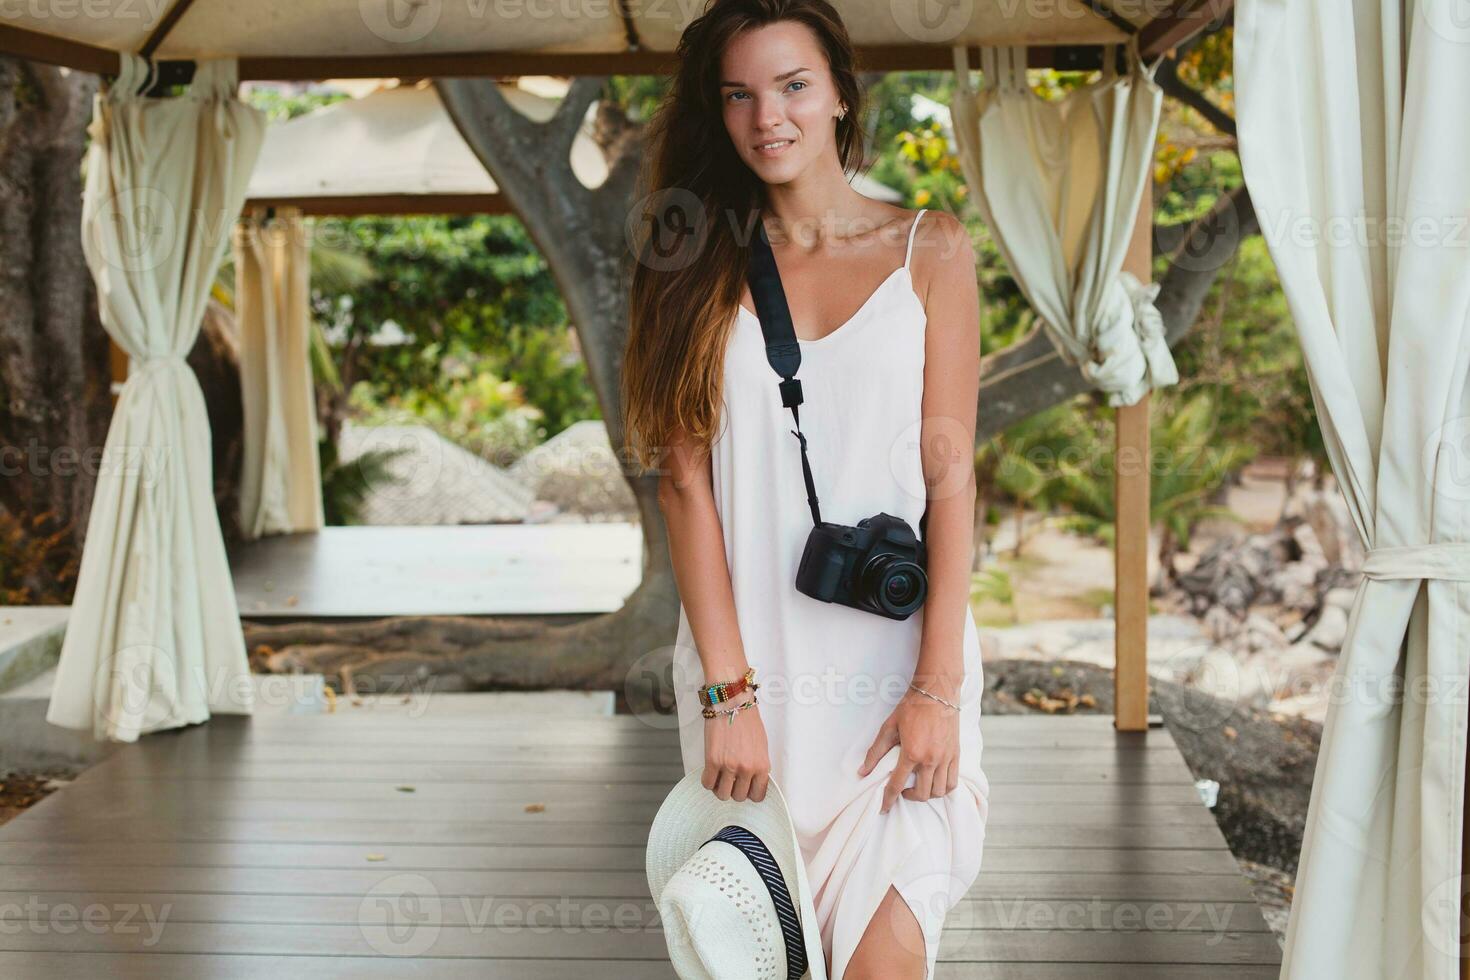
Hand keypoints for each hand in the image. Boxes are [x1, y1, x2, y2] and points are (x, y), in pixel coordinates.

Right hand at [702, 697, 770, 802]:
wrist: (732, 702)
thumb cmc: (748, 721)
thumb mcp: (762, 746)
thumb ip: (758, 766)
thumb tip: (751, 782)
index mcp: (762, 766)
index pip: (757, 796)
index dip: (749, 793)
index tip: (743, 787)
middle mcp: (747, 769)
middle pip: (738, 797)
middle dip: (733, 790)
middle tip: (730, 779)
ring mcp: (729, 766)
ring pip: (722, 795)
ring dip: (720, 788)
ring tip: (719, 776)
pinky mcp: (712, 761)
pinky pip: (707, 784)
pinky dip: (708, 781)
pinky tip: (710, 771)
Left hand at [857, 679, 961, 813]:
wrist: (937, 692)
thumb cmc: (911, 707)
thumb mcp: (889, 727)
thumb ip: (876, 751)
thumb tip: (862, 771)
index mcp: (912, 753)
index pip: (897, 785)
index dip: (888, 800)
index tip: (883, 808)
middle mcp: (931, 759)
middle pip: (922, 794)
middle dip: (910, 797)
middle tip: (902, 791)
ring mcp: (946, 758)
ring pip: (940, 791)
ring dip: (928, 794)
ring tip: (919, 786)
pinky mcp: (956, 754)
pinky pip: (953, 782)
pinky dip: (943, 788)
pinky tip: (934, 782)